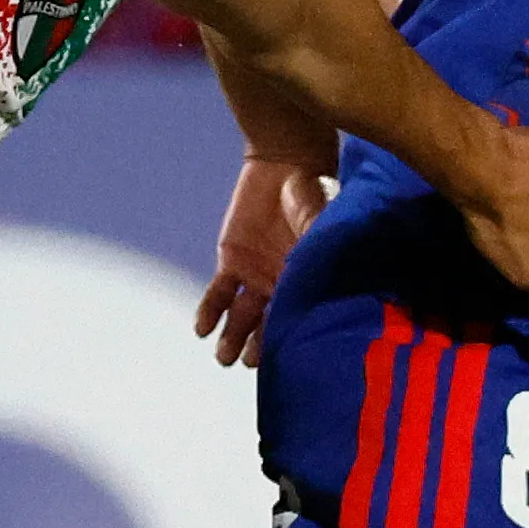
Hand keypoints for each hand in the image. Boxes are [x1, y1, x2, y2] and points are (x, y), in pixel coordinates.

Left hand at [193, 153, 327, 369]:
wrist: (284, 164)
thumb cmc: (312, 193)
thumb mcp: (319, 223)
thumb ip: (318, 250)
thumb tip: (326, 279)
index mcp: (307, 281)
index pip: (300, 317)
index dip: (293, 338)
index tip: (290, 359)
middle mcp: (281, 286)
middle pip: (269, 327)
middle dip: (260, 348)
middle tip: (251, 363)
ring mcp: (255, 277)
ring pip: (241, 318)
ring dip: (232, 338)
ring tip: (224, 358)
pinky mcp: (232, 262)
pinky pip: (218, 294)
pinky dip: (209, 312)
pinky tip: (202, 330)